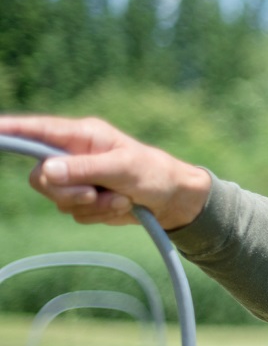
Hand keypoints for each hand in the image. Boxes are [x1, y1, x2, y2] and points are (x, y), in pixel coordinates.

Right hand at [0, 115, 210, 229]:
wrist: (173, 200)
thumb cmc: (154, 173)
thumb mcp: (123, 168)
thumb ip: (85, 168)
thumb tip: (46, 170)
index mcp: (82, 135)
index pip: (37, 131)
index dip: (10, 131)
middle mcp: (74, 154)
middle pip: (40, 177)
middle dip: (66, 191)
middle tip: (94, 194)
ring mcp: (77, 178)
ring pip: (57, 199)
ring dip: (91, 205)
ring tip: (120, 198)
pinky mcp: (84, 199)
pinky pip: (74, 213)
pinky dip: (97, 214)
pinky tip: (120, 206)